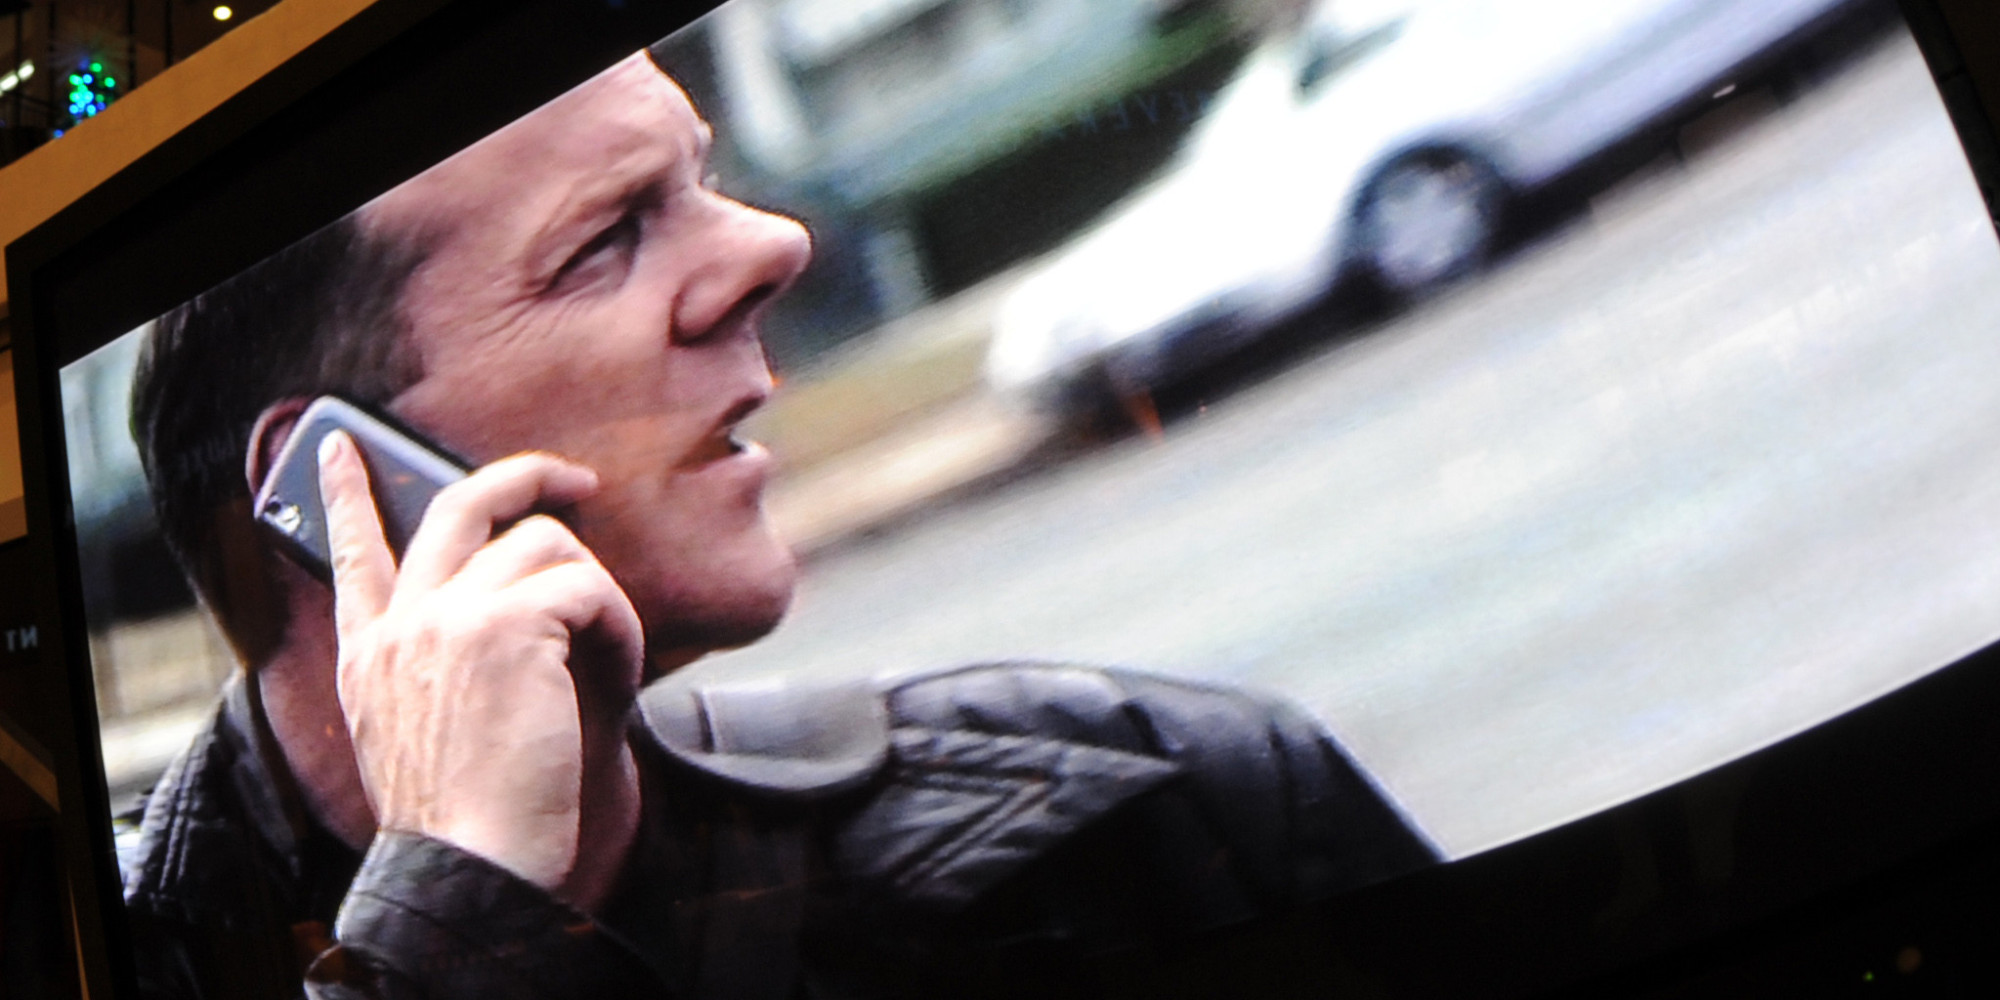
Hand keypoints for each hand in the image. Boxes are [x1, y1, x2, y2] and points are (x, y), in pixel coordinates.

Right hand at [316, 432, 643, 894]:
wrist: (466, 867)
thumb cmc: (463, 823)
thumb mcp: (412, 736)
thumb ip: (433, 670)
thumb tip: (506, 616)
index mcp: (369, 654)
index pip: (350, 553)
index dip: (344, 494)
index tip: (338, 446)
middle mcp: (400, 624)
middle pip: (459, 506)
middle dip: (523, 474)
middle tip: (573, 479)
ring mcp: (448, 617)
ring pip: (544, 544)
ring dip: (597, 594)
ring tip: (610, 651)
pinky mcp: (506, 626)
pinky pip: (587, 589)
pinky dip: (620, 628)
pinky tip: (621, 673)